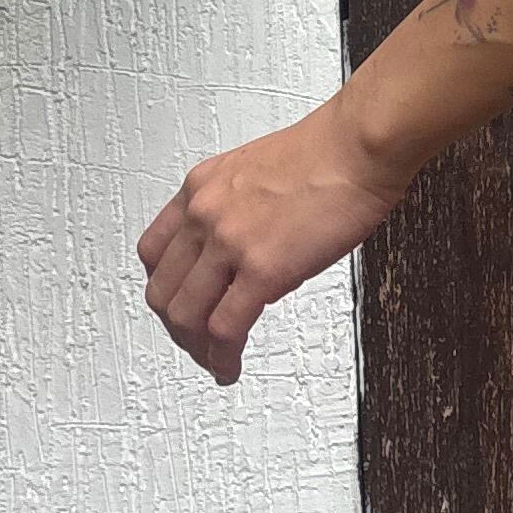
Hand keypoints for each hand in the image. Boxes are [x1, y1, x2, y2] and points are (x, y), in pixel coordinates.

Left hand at [136, 96, 404, 385]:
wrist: (358, 146)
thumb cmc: (328, 153)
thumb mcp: (257, 171)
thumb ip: (238, 209)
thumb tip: (249, 251)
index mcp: (199, 189)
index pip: (154, 252)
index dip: (164, 288)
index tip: (180, 304)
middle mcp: (203, 214)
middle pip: (162, 290)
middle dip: (176, 328)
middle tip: (195, 345)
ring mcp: (228, 242)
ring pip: (185, 315)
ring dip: (195, 349)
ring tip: (214, 363)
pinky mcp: (262, 269)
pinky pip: (225, 328)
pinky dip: (222, 357)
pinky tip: (231, 366)